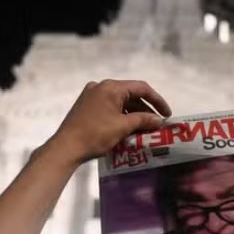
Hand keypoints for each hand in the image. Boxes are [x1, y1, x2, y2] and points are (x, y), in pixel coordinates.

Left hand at [47, 79, 171, 165]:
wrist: (66, 147)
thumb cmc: (96, 135)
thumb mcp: (123, 127)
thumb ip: (143, 120)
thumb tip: (159, 120)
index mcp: (111, 87)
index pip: (141, 88)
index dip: (157, 100)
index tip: (167, 114)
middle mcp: (100, 86)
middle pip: (130, 94)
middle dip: (145, 109)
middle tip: (156, 123)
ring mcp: (91, 95)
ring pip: (119, 102)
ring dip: (133, 114)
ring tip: (144, 129)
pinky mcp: (86, 106)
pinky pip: (109, 107)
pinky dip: (120, 116)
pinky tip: (127, 129)